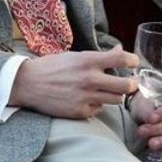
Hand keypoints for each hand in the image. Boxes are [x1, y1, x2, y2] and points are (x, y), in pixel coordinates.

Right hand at [10, 45, 136, 118]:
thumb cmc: (52, 67)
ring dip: (115, 95)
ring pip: (116, 100)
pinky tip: (88, 99)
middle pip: (126, 86)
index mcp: (89, 61)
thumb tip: (119, 50)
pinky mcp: (79, 112)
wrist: (27, 84)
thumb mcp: (75, 56)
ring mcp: (85, 97)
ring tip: (107, 90)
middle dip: (131, 84)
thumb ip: (99, 56)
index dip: (133, 61)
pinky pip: (99, 109)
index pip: (122, 59)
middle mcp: (89, 79)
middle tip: (129, 83)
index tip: (134, 63)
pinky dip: (97, 104)